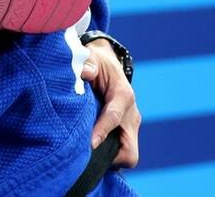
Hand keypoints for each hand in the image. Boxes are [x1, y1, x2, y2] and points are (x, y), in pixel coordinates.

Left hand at [81, 39, 140, 167]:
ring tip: (83, 156)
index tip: (89, 144)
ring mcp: (130, 125)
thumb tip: (84, 72)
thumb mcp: (91, 56)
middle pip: (130, 149)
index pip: (114, 117)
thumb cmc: (96, 61)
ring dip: (108, 157)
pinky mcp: (125, 131)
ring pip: (126, 153)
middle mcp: (131, 114)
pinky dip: (106, 153)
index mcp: (123, 95)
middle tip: (84, 157)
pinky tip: (86, 149)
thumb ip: (88, 63)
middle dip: (111, 157)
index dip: (102, 132)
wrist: (106, 63)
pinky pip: (119, 150)